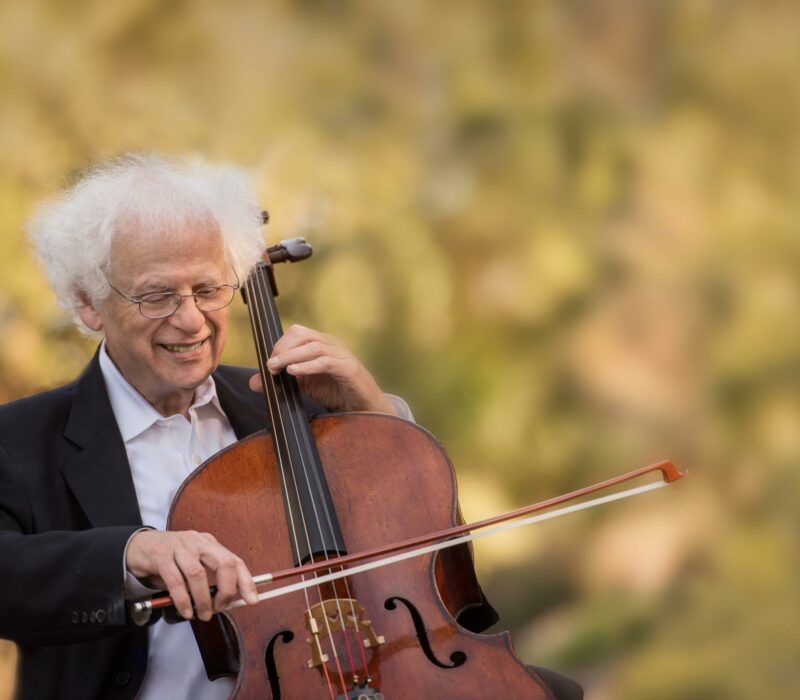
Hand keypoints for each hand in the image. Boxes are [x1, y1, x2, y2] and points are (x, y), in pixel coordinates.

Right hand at [126, 530, 257, 620]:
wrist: (139, 546)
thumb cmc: (171, 558)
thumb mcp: (194, 563)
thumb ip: (209, 579)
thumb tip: (226, 602)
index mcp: (210, 544)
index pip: (235, 560)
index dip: (246, 581)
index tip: (252, 600)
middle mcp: (198, 542)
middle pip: (223, 562)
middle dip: (227, 589)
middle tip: (221, 607)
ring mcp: (179, 547)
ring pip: (197, 574)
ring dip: (202, 599)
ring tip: (203, 614)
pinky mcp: (161, 556)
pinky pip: (175, 581)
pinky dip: (183, 599)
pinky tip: (186, 610)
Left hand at [248, 324, 397, 414]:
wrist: (363, 406)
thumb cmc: (335, 391)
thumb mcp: (304, 385)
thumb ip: (282, 381)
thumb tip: (254, 382)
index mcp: (321, 343)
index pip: (297, 333)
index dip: (280, 344)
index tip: (268, 362)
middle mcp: (331, 344)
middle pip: (303, 334)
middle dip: (283, 348)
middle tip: (270, 365)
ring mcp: (342, 354)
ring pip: (313, 346)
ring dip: (291, 356)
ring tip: (277, 368)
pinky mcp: (349, 368)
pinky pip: (326, 361)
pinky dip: (308, 365)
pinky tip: (295, 372)